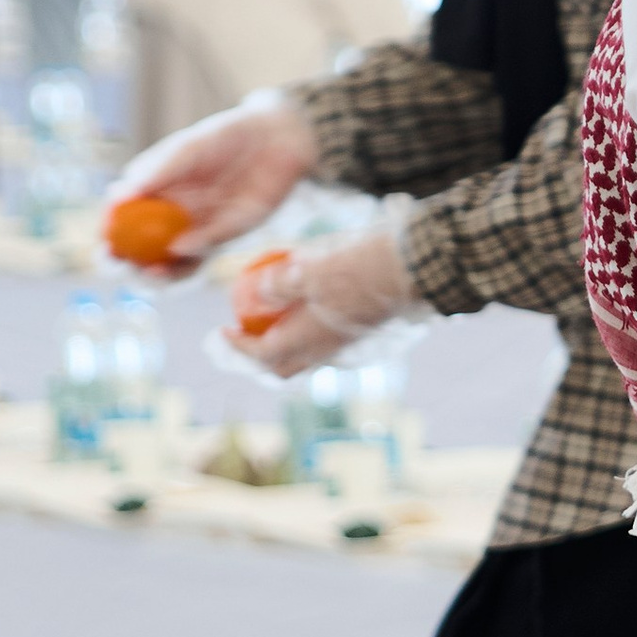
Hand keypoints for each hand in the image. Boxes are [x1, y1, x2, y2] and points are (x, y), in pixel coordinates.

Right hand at [108, 97, 317, 267]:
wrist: (274, 139)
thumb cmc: (223, 137)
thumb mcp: (186, 149)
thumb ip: (155, 173)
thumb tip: (116, 197)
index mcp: (151, 198)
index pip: (120, 228)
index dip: (109, 242)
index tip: (104, 246)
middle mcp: (168, 220)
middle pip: (141, 257)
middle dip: (128, 269)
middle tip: (123, 267)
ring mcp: (196, 233)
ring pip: (171, 267)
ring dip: (158, 278)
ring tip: (152, 274)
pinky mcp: (224, 239)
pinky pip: (204, 255)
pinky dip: (190, 257)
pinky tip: (181, 248)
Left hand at [236, 225, 412, 376]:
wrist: (414, 272)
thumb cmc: (359, 268)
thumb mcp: (310, 269)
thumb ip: (279, 285)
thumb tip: (254, 293)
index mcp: (307, 340)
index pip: (262, 354)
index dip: (238, 346)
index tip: (222, 331)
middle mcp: (326, 352)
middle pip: (283, 367)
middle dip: (259, 357)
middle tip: (245, 337)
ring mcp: (346, 347)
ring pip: (307, 358)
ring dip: (286, 346)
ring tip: (275, 322)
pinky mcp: (363, 336)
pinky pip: (327, 344)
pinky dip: (309, 334)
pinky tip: (309, 309)